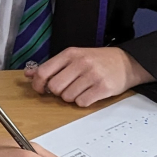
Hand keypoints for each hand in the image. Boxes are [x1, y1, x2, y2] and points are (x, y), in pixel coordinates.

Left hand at [27, 47, 153, 107]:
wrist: (127, 62)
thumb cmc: (98, 61)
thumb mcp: (74, 57)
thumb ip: (52, 66)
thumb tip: (28, 74)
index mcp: (71, 54)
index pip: (44, 71)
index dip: (38, 84)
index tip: (40, 89)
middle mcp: (81, 63)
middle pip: (54, 87)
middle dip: (57, 92)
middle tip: (66, 89)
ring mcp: (92, 75)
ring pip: (67, 97)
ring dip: (71, 98)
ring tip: (80, 90)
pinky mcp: (102, 88)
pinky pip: (82, 102)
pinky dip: (83, 102)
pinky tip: (89, 94)